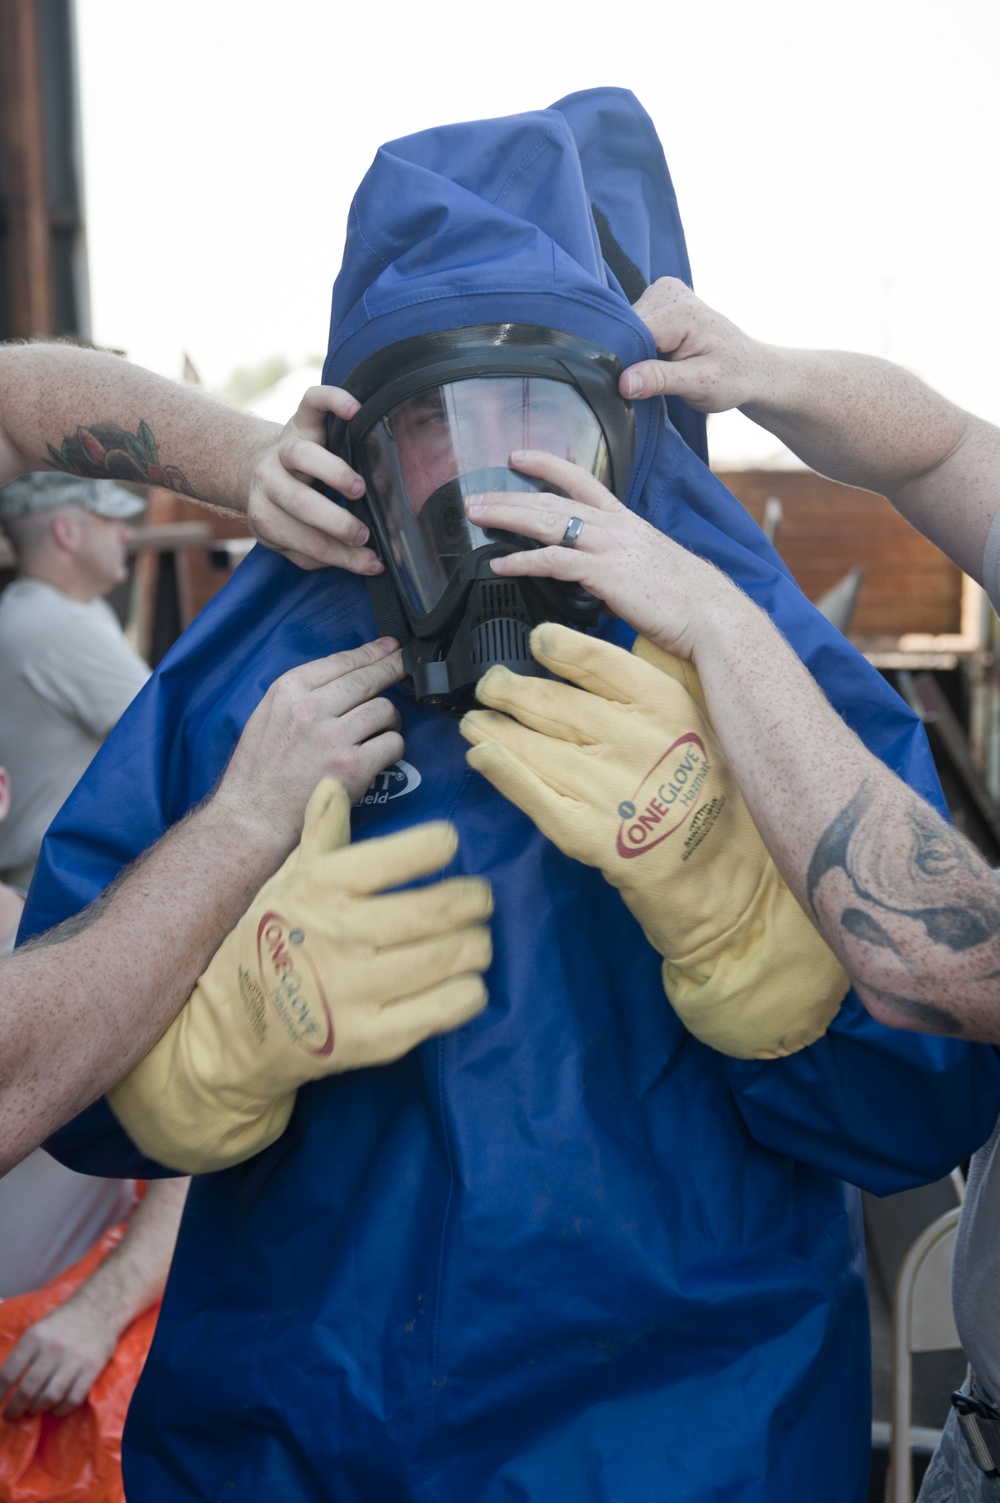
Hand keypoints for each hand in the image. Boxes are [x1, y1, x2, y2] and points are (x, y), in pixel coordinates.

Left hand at [1, 1295, 117, 1417]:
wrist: (99, 1308)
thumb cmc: (63, 1322)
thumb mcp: (37, 1329)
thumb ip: (23, 1355)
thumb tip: (6, 1384)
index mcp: (35, 1337)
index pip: (9, 1373)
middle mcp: (53, 1348)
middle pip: (28, 1390)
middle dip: (15, 1409)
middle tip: (10, 1415)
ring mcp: (74, 1359)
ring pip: (49, 1397)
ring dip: (37, 1409)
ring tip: (33, 1410)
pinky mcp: (92, 1368)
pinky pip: (73, 1399)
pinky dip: (61, 1409)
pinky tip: (56, 1408)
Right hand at [109, 779, 493, 1171]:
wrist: (229, 1032)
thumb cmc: (265, 943)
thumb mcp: (284, 882)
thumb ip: (318, 835)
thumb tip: (333, 783)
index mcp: (323, 887)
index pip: (407, 853)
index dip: (440, 844)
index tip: (448, 846)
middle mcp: (341, 935)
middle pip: (442, 908)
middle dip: (474, 898)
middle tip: (478, 899)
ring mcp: (358, 992)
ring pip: (456, 956)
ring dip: (477, 943)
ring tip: (472, 939)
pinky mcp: (374, 1040)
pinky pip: (451, 1006)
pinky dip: (469, 989)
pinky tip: (460, 981)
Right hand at [214, 638, 404, 847]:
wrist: (254, 816)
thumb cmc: (259, 770)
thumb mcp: (268, 715)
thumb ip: (302, 693)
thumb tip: (345, 675)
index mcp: (288, 691)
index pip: (342, 661)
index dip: (372, 652)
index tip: (389, 647)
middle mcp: (311, 709)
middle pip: (368, 679)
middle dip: (392, 669)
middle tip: (404, 666)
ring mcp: (334, 737)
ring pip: (384, 710)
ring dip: (389, 719)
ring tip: (381, 728)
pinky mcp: (353, 766)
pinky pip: (392, 743)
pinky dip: (393, 747)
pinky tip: (382, 752)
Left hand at [246, 385, 383, 574]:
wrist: (254, 467)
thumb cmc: (284, 510)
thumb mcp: (290, 537)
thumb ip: (320, 551)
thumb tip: (368, 561)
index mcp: (266, 515)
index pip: (299, 539)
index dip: (337, 555)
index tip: (371, 563)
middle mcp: (269, 480)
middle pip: (296, 501)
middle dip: (333, 522)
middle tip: (362, 532)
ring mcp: (283, 447)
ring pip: (301, 454)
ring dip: (332, 474)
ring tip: (359, 488)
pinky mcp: (299, 419)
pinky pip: (312, 402)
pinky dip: (332, 400)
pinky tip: (354, 409)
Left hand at [465, 451, 746, 659]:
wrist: (713, 615)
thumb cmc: (687, 599)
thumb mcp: (650, 567)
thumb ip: (621, 562)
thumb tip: (600, 573)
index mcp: (626, 521)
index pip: (582, 479)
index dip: (547, 464)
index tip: (518, 457)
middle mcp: (615, 526)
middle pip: (553, 499)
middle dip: (510, 495)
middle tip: (475, 495)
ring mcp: (610, 548)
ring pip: (548, 522)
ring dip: (507, 517)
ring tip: (477, 516)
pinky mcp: (605, 574)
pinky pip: (554, 561)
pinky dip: (521, 561)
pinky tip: (498, 564)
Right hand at [618, 277, 768, 409]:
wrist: (750, 368)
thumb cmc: (731, 378)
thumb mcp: (698, 385)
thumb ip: (660, 380)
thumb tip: (623, 382)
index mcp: (680, 310)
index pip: (630, 335)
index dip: (626, 363)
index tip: (633, 388)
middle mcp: (668, 291)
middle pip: (625, 329)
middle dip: (631, 358)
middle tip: (657, 380)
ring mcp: (661, 292)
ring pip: (625, 328)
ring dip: (634, 353)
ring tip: (663, 368)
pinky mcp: (657, 300)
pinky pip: (632, 326)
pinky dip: (638, 346)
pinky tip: (658, 358)